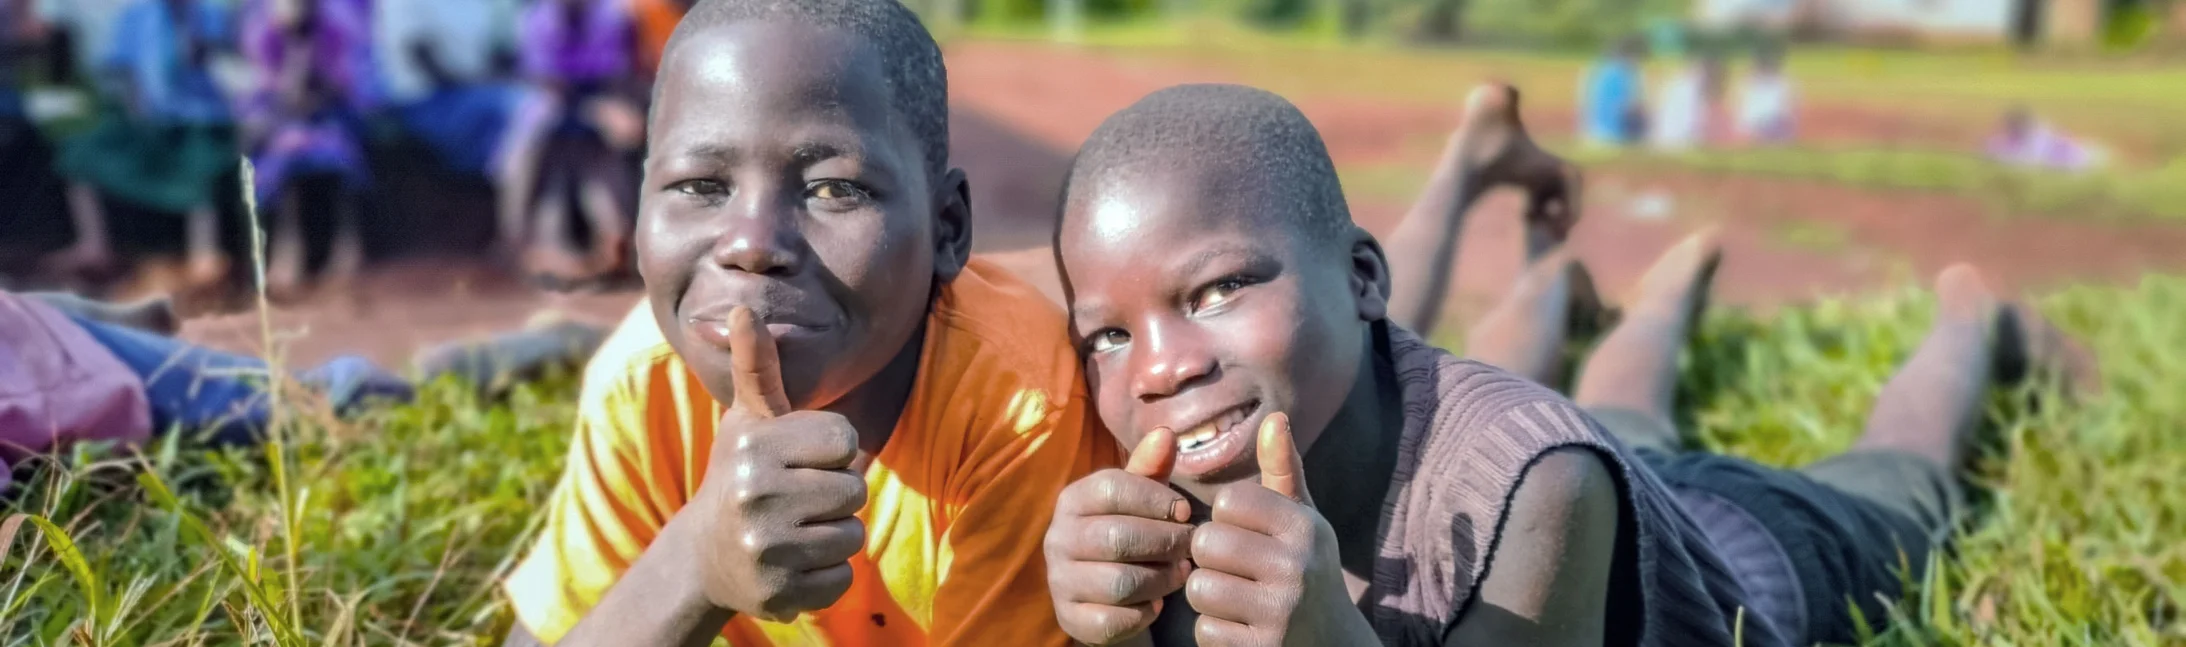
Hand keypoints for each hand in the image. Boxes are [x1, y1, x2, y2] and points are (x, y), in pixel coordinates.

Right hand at [687, 306, 867, 621]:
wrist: (705, 554)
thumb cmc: (742, 473)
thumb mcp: (748, 420)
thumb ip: (756, 367)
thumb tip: (744, 309)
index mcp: (755, 445)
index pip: (846, 440)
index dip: (832, 452)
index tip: (801, 460)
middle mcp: (754, 494)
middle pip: (854, 489)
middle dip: (836, 496)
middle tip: (798, 500)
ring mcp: (764, 547)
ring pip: (853, 535)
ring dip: (834, 536)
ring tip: (796, 530)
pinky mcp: (777, 592)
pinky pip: (842, 578)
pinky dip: (826, 575)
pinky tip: (794, 564)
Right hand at [1044, 428, 1195, 644]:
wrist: (1101, 593)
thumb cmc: (1129, 532)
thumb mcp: (1140, 498)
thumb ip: (1152, 467)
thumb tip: (1166, 433)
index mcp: (1072, 500)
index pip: (1112, 487)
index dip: (1157, 499)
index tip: (1185, 512)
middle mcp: (1058, 538)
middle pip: (1119, 537)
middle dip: (1165, 542)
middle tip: (1190, 546)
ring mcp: (1060, 580)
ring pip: (1120, 581)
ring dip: (1161, 579)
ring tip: (1180, 572)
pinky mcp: (1070, 618)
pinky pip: (1114, 619)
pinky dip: (1144, 613)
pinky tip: (1156, 603)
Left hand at [1185, 413, 1371, 646]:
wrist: (1333, 644)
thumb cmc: (1306, 569)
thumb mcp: (1303, 520)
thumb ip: (1283, 470)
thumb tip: (1274, 417)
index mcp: (1304, 528)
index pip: (1229, 504)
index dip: (1227, 521)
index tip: (1246, 536)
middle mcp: (1296, 568)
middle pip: (1206, 544)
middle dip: (1211, 559)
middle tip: (1234, 569)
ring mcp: (1280, 613)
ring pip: (1199, 588)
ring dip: (1209, 596)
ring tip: (1237, 598)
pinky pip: (1204, 630)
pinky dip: (1215, 631)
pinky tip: (1241, 628)